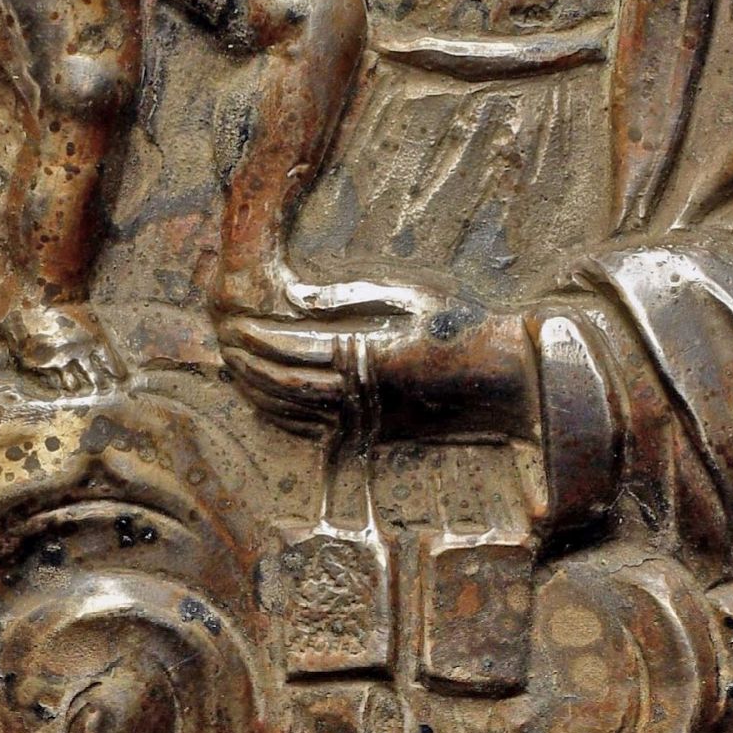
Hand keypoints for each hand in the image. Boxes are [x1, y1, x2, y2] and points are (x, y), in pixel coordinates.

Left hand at [217, 284, 535, 440]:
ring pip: (296, 411)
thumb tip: (295, 298)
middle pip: (286, 384)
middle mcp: (367, 395)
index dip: (259, 337)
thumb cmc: (464, 329)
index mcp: (373, 355)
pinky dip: (283, 412)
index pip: (296, 349)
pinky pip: (316, 427)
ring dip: (258, 389)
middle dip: (248, 364)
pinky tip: (266, 394)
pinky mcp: (376, 435)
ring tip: (234, 364)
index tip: (234, 321)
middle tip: (223, 341)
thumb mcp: (412, 298)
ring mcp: (370, 420)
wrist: (509, 384)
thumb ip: (351, 299)